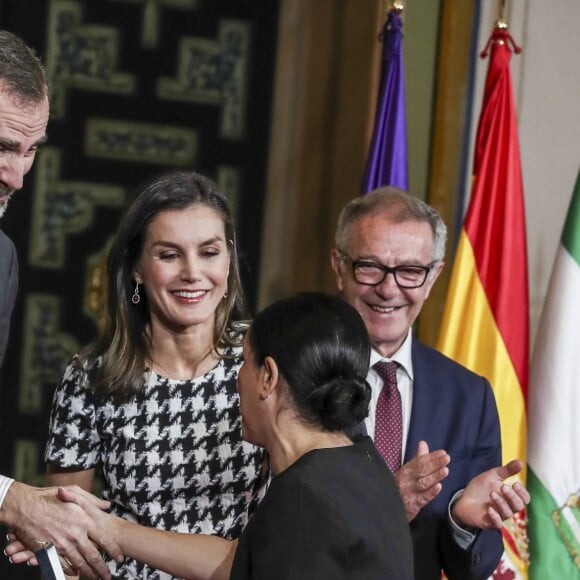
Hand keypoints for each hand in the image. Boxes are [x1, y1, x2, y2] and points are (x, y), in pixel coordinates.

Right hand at [1, 482, 122, 578]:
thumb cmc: (50, 497)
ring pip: (79, 563)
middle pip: (93, 556)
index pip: (104, 539)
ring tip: (96, 578)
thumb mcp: (75, 493)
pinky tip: (75, 573)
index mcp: (85, 520)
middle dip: (102, 568)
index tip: (119, 557)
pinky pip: (63, 565)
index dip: (114, 550)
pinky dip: (70, 571)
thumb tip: (107, 505)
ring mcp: (63, 545)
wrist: (25, 508)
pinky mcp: (49, 552)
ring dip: (88, 573)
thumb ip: (93, 501)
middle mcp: (76, 535)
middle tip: (108, 576)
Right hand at [395, 441, 449, 520]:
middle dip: (435, 463)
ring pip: (423, 483)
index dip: (432, 457)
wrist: (389, 507)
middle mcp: (407, 479)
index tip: (443, 453)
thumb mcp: (407, 471)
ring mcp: (410, 492)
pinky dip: (430, 492)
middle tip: (446, 458)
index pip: (419, 461)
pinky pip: (422, 498)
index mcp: (406, 470)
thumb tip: (423, 443)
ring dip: (434, 476)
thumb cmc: (401, 487)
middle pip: (421, 470)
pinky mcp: (412, 505)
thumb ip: (418, 458)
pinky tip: (438, 487)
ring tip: (445, 470)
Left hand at [451, 459, 530, 529]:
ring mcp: (499, 515)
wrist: (464, 499)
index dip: (522, 492)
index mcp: (510, 497)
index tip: (515, 483)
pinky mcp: (489, 522)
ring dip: (501, 503)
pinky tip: (489, 509)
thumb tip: (521, 462)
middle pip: (518, 506)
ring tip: (492, 494)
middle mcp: (507, 507)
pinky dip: (495, 516)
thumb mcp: (493, 476)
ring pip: (508, 513)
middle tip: (503, 487)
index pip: (524, 498)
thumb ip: (507, 470)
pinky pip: (497, 523)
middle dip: (512, 497)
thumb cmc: (480, 488)